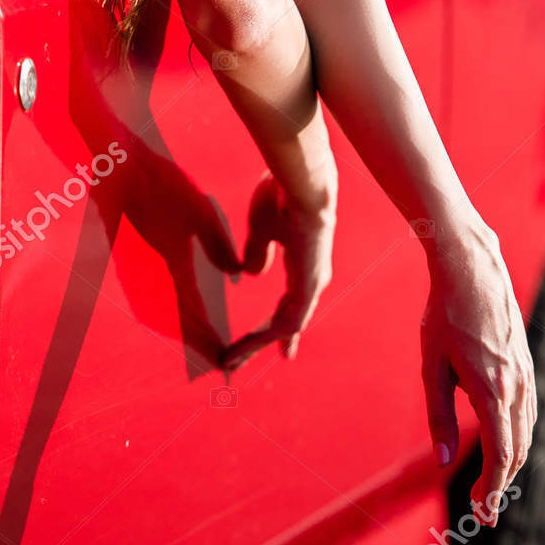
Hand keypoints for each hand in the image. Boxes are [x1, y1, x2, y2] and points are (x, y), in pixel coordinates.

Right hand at [221, 170, 336, 367]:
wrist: (300, 182)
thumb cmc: (282, 194)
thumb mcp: (262, 228)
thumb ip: (257, 252)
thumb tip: (253, 273)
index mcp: (304, 262)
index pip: (288, 303)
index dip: (271, 324)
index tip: (258, 342)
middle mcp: (312, 276)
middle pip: (286, 320)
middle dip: (260, 342)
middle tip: (237, 361)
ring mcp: (313, 283)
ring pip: (286, 326)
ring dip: (256, 344)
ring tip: (231, 360)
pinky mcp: (310, 286)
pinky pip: (288, 322)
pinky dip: (264, 337)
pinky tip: (245, 346)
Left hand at [419, 218, 536, 527]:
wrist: (472, 268)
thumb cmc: (443, 314)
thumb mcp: (431, 367)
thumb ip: (439, 416)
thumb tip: (444, 461)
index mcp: (492, 390)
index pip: (500, 455)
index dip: (492, 490)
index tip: (480, 514)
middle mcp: (516, 385)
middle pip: (517, 450)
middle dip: (500, 484)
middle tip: (480, 511)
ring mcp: (526, 374)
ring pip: (526, 432)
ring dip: (510, 462)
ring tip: (490, 484)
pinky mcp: (526, 364)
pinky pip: (528, 411)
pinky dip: (518, 436)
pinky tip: (503, 443)